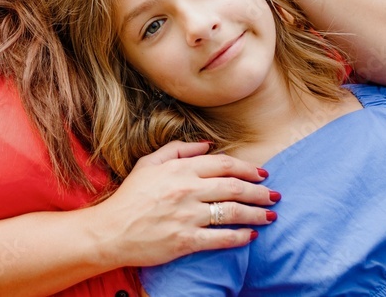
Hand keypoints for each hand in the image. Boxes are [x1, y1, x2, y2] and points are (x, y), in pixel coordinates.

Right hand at [89, 141, 277, 268]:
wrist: (110, 231)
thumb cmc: (129, 197)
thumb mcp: (148, 164)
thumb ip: (178, 150)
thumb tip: (207, 145)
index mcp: (179, 169)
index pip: (223, 164)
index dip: (248, 168)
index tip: (262, 174)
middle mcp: (186, 190)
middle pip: (234, 187)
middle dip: (259, 191)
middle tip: (275, 196)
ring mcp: (187, 216)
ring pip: (232, 212)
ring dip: (256, 214)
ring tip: (271, 216)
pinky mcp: (185, 240)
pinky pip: (221, 238)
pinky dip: (240, 237)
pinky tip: (252, 236)